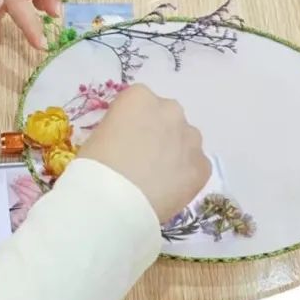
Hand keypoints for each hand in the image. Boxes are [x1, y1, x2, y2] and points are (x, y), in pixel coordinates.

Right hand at [79, 85, 210, 223]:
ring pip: (185, 141)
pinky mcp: (203, 166)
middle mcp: (170, 110)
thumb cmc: (96, 166)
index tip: (125, 141)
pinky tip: (168, 191)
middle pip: (166, 118)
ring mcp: (191, 138)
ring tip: (157, 179)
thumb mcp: (100, 135)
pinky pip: (196, 166)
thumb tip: (130, 141)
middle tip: (143, 160)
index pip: (140, 103)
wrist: (114, 202)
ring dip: (175, 153)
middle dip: (158, 134)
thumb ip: (121, 129)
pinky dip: (185, 176)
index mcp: (140, 97)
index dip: (133, 124)